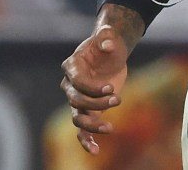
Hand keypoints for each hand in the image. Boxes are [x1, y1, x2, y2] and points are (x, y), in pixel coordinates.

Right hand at [60, 24, 128, 154]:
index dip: (93, 87)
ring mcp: (77, 99)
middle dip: (96, 103)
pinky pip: (82, 130)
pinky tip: (96, 151)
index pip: (76, 82)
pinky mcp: (88, 111)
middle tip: (118, 98)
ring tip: (110, 127)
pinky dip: (87, 141)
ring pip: (77, 118)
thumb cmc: (108, 44)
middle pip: (76, 100)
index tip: (111, 87)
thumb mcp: (110, 37)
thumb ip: (107, 37)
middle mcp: (70, 85)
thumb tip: (107, 44)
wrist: (111, 55)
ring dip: (93, 124)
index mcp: (71, 66)